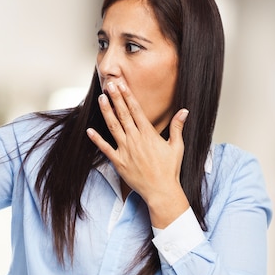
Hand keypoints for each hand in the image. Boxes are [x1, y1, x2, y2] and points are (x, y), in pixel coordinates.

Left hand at [86, 80, 190, 228]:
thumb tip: (184, 111)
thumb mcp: (177, 147)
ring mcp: (126, 150)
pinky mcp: (119, 162)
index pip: (136, 110)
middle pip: (123, 114)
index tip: (121, 84)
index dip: (127, 95)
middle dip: (115, 97)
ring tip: (101, 98)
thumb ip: (177, 127)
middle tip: (109, 84)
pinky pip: (105, 148)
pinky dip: (97, 139)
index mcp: (149, 134)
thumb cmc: (169, 170)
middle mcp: (135, 139)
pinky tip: (89, 130)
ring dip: (106, 111)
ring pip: (113, 126)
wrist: (161, 191)